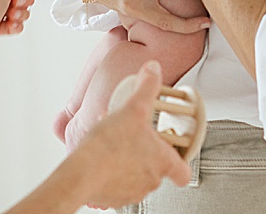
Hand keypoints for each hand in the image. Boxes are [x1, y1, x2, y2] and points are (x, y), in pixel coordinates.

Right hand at [71, 61, 193, 207]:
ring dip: (130, 162)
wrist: (81, 172)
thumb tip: (154, 69)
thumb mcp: (133, 107)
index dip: (182, 161)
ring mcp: (133, 192)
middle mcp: (151, 181)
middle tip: (137, 138)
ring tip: (117, 144)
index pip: (183, 171)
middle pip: (158, 169)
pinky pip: (118, 185)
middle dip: (148, 153)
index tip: (177, 151)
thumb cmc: (109, 146)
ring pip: (137, 176)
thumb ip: (147, 86)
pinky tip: (103, 157)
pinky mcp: (113, 198)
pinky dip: (113, 173)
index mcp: (162, 162)